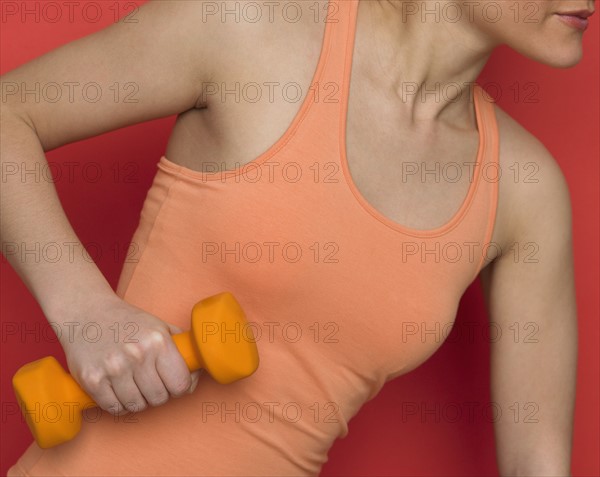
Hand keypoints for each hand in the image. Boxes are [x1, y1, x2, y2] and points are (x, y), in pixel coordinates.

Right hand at [58, 295, 200, 415]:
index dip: (180, 387)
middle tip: (151, 384)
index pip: (180, 384)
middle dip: (158, 394)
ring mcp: (113, 369)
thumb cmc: (126, 320)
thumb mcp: (158, 325)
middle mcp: (137, 355)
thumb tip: (197, 367)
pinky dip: (119, 405)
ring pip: (137, 406)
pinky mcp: (92, 380)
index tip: (174, 384)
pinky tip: (118, 391)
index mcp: (158, 341)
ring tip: (134, 386)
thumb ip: (179, 344)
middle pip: (160, 398)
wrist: (85, 312)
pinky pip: (114, 408)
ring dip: (138, 401)